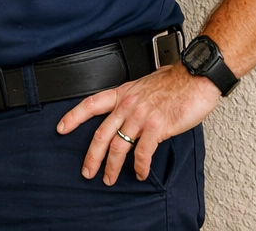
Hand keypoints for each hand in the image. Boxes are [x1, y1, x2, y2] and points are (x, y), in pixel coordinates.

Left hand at [55, 63, 219, 183]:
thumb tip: (129, 111)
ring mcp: (141, 116)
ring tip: (109, 178)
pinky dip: (140, 166)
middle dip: (91, 156)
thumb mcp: (145, 85)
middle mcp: (128, 105)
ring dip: (112, 166)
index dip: (73, 117)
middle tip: (87, 171)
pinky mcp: (157, 127)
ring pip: (118, 146)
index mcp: (123, 93)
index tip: (61, 128)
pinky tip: (140, 173)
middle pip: (101, 134)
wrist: (195, 77)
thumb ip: (134, 99)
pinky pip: (143, 152)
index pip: (91, 104)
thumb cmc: (175, 80)